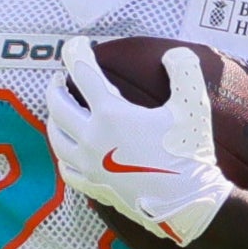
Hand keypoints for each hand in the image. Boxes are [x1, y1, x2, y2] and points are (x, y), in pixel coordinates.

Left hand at [49, 43, 233, 248]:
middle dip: (56, 86)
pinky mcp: (94, 187)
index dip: (76, 51)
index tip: (79, 43)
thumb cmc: (189, 154)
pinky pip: (66, 169)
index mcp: (110, 114)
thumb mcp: (193, 105)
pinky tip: (70, 151)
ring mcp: (89, 165)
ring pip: (56, 137)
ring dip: (54, 118)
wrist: (188, 205)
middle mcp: (91, 138)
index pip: (82, 72)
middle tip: (61, 77)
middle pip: (57, 104)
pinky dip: (63, 155)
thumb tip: (172, 54)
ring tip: (59, 110)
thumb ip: (184, 70)